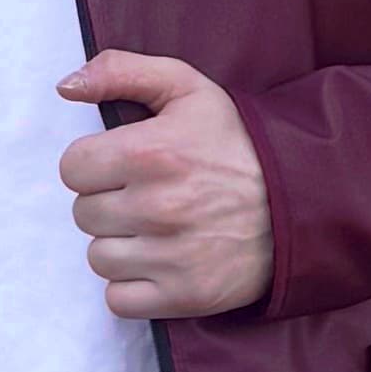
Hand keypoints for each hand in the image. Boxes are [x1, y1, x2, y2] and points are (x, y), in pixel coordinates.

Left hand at [55, 53, 272, 320]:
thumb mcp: (187, 88)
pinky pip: (119, 299)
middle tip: (148, 195)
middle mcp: (157, 207)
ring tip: (157, 229)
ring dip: (120, 245)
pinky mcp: (185, 295)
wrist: (305, 199)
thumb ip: (121, 72)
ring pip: (99, 257)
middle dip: (110, 202)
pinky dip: (132, 286)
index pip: (72, 168)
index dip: (95, 164)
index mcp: (149, 153)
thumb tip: (66, 86)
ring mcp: (170, 256)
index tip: (125, 165)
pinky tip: (160, 262)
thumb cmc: (238, 143)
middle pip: (84, 214)